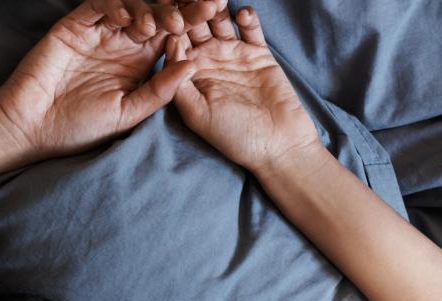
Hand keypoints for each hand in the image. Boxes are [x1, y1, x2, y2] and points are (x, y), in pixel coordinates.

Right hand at [0, 0, 221, 158]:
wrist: (33, 127)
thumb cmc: (82, 127)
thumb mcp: (129, 112)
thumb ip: (160, 90)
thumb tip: (193, 64)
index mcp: (142, 63)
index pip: (173, 36)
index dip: (192, 22)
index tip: (214, 12)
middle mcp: (124, 43)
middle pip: (157, 16)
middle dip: (179, 8)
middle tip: (202, 4)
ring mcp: (99, 32)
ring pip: (130, 7)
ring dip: (149, 9)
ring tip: (158, 24)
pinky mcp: (73, 26)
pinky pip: (96, 7)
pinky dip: (113, 6)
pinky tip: (126, 18)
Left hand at [164, 5, 323, 174]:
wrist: (278, 146)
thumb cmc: (235, 137)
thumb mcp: (197, 114)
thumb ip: (178, 82)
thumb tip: (170, 43)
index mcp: (188, 73)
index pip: (173, 39)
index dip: (168, 22)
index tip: (162, 8)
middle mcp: (208, 59)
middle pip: (195, 24)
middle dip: (190, 7)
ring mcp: (233, 53)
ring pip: (220, 20)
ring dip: (215, 6)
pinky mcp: (258, 53)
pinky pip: (251, 28)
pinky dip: (246, 17)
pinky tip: (242, 13)